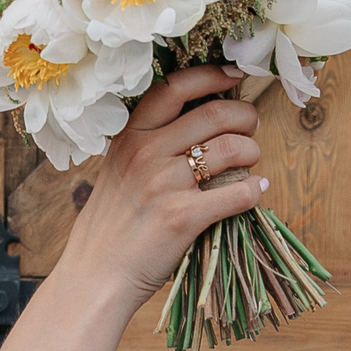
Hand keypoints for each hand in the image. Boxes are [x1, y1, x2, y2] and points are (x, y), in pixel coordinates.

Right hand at [58, 63, 265, 311]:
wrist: (95, 275)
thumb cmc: (111, 225)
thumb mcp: (118, 170)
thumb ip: (150, 144)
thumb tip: (202, 125)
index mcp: (130, 136)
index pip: (175, 87)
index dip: (212, 75)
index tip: (234, 76)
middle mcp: (146, 153)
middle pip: (215, 114)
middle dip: (246, 117)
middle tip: (250, 129)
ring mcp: (164, 184)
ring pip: (232, 148)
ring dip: (252, 151)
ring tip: (250, 161)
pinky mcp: (183, 217)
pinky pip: (237, 192)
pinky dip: (254, 190)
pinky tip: (255, 191)